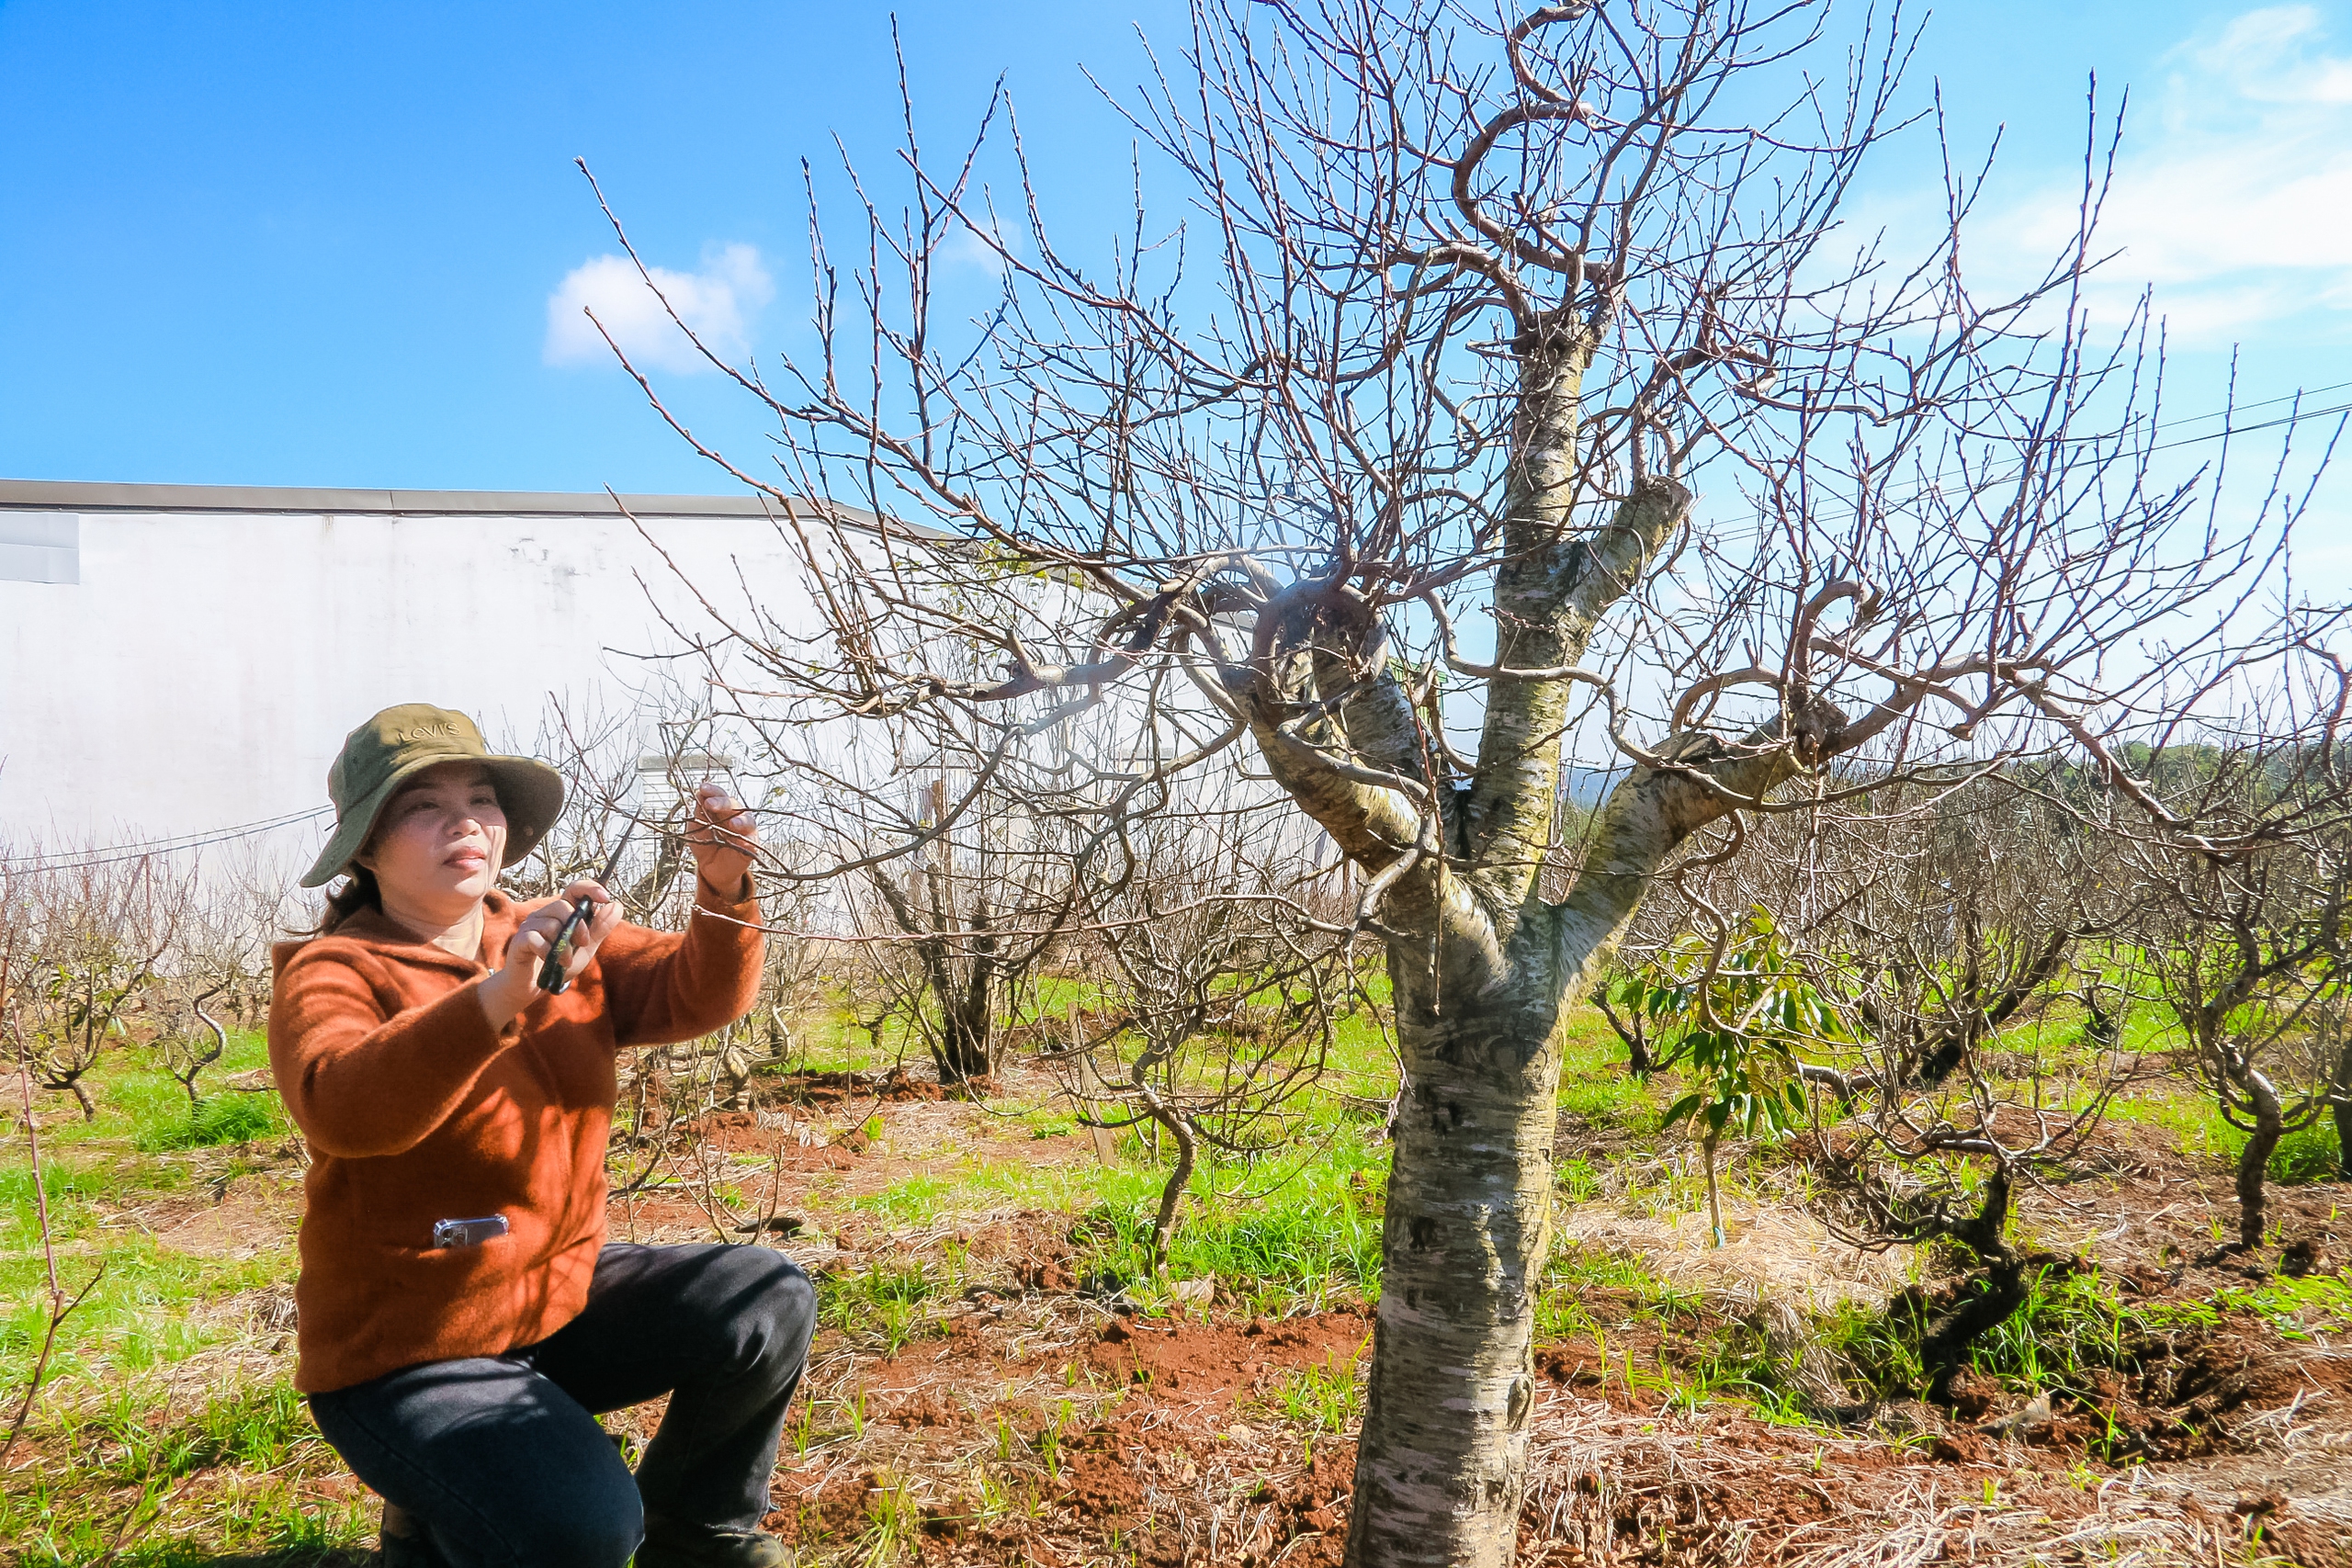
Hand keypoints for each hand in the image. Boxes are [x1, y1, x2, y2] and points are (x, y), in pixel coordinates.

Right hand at [477, 880, 622, 1028]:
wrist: (535, 986)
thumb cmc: (560, 964)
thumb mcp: (586, 948)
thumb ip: (600, 928)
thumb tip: (616, 906)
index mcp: (563, 912)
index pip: (574, 889)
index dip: (589, 888)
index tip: (605, 897)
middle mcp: (545, 914)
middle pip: (562, 905)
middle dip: (578, 926)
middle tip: (583, 943)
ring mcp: (531, 925)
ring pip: (550, 923)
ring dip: (564, 946)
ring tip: (566, 961)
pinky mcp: (520, 940)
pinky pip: (536, 939)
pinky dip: (548, 952)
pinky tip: (552, 962)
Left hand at [684, 782, 757, 895]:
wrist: (711, 869)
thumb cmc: (705, 845)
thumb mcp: (696, 829)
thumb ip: (699, 814)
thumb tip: (699, 795)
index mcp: (722, 809)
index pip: (719, 795)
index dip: (713, 790)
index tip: (703, 788)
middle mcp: (736, 816)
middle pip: (733, 805)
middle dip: (722, 803)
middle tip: (710, 804)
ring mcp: (745, 830)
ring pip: (747, 820)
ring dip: (740, 821)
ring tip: (732, 824)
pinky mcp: (751, 846)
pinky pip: (751, 841)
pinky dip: (747, 840)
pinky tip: (741, 840)